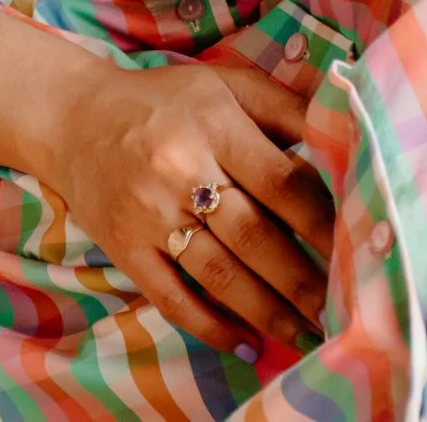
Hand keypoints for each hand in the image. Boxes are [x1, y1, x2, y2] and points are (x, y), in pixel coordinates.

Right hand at [37, 56, 334, 362]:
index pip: (279, 179)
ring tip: (306, 335)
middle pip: (254, 235)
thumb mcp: (226, 83)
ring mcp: (151, 215)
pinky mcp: (126, 249)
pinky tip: (246, 343)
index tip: (354, 247)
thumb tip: (343, 128)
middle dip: (302, 279)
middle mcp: (183, 169)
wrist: (73, 118)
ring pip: (219, 274)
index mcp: (215, 123)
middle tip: (340, 308)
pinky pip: (173, 298)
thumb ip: (284, 106)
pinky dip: (211, 326)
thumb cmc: (166, 100)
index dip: (320, 219)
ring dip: (267, 311)